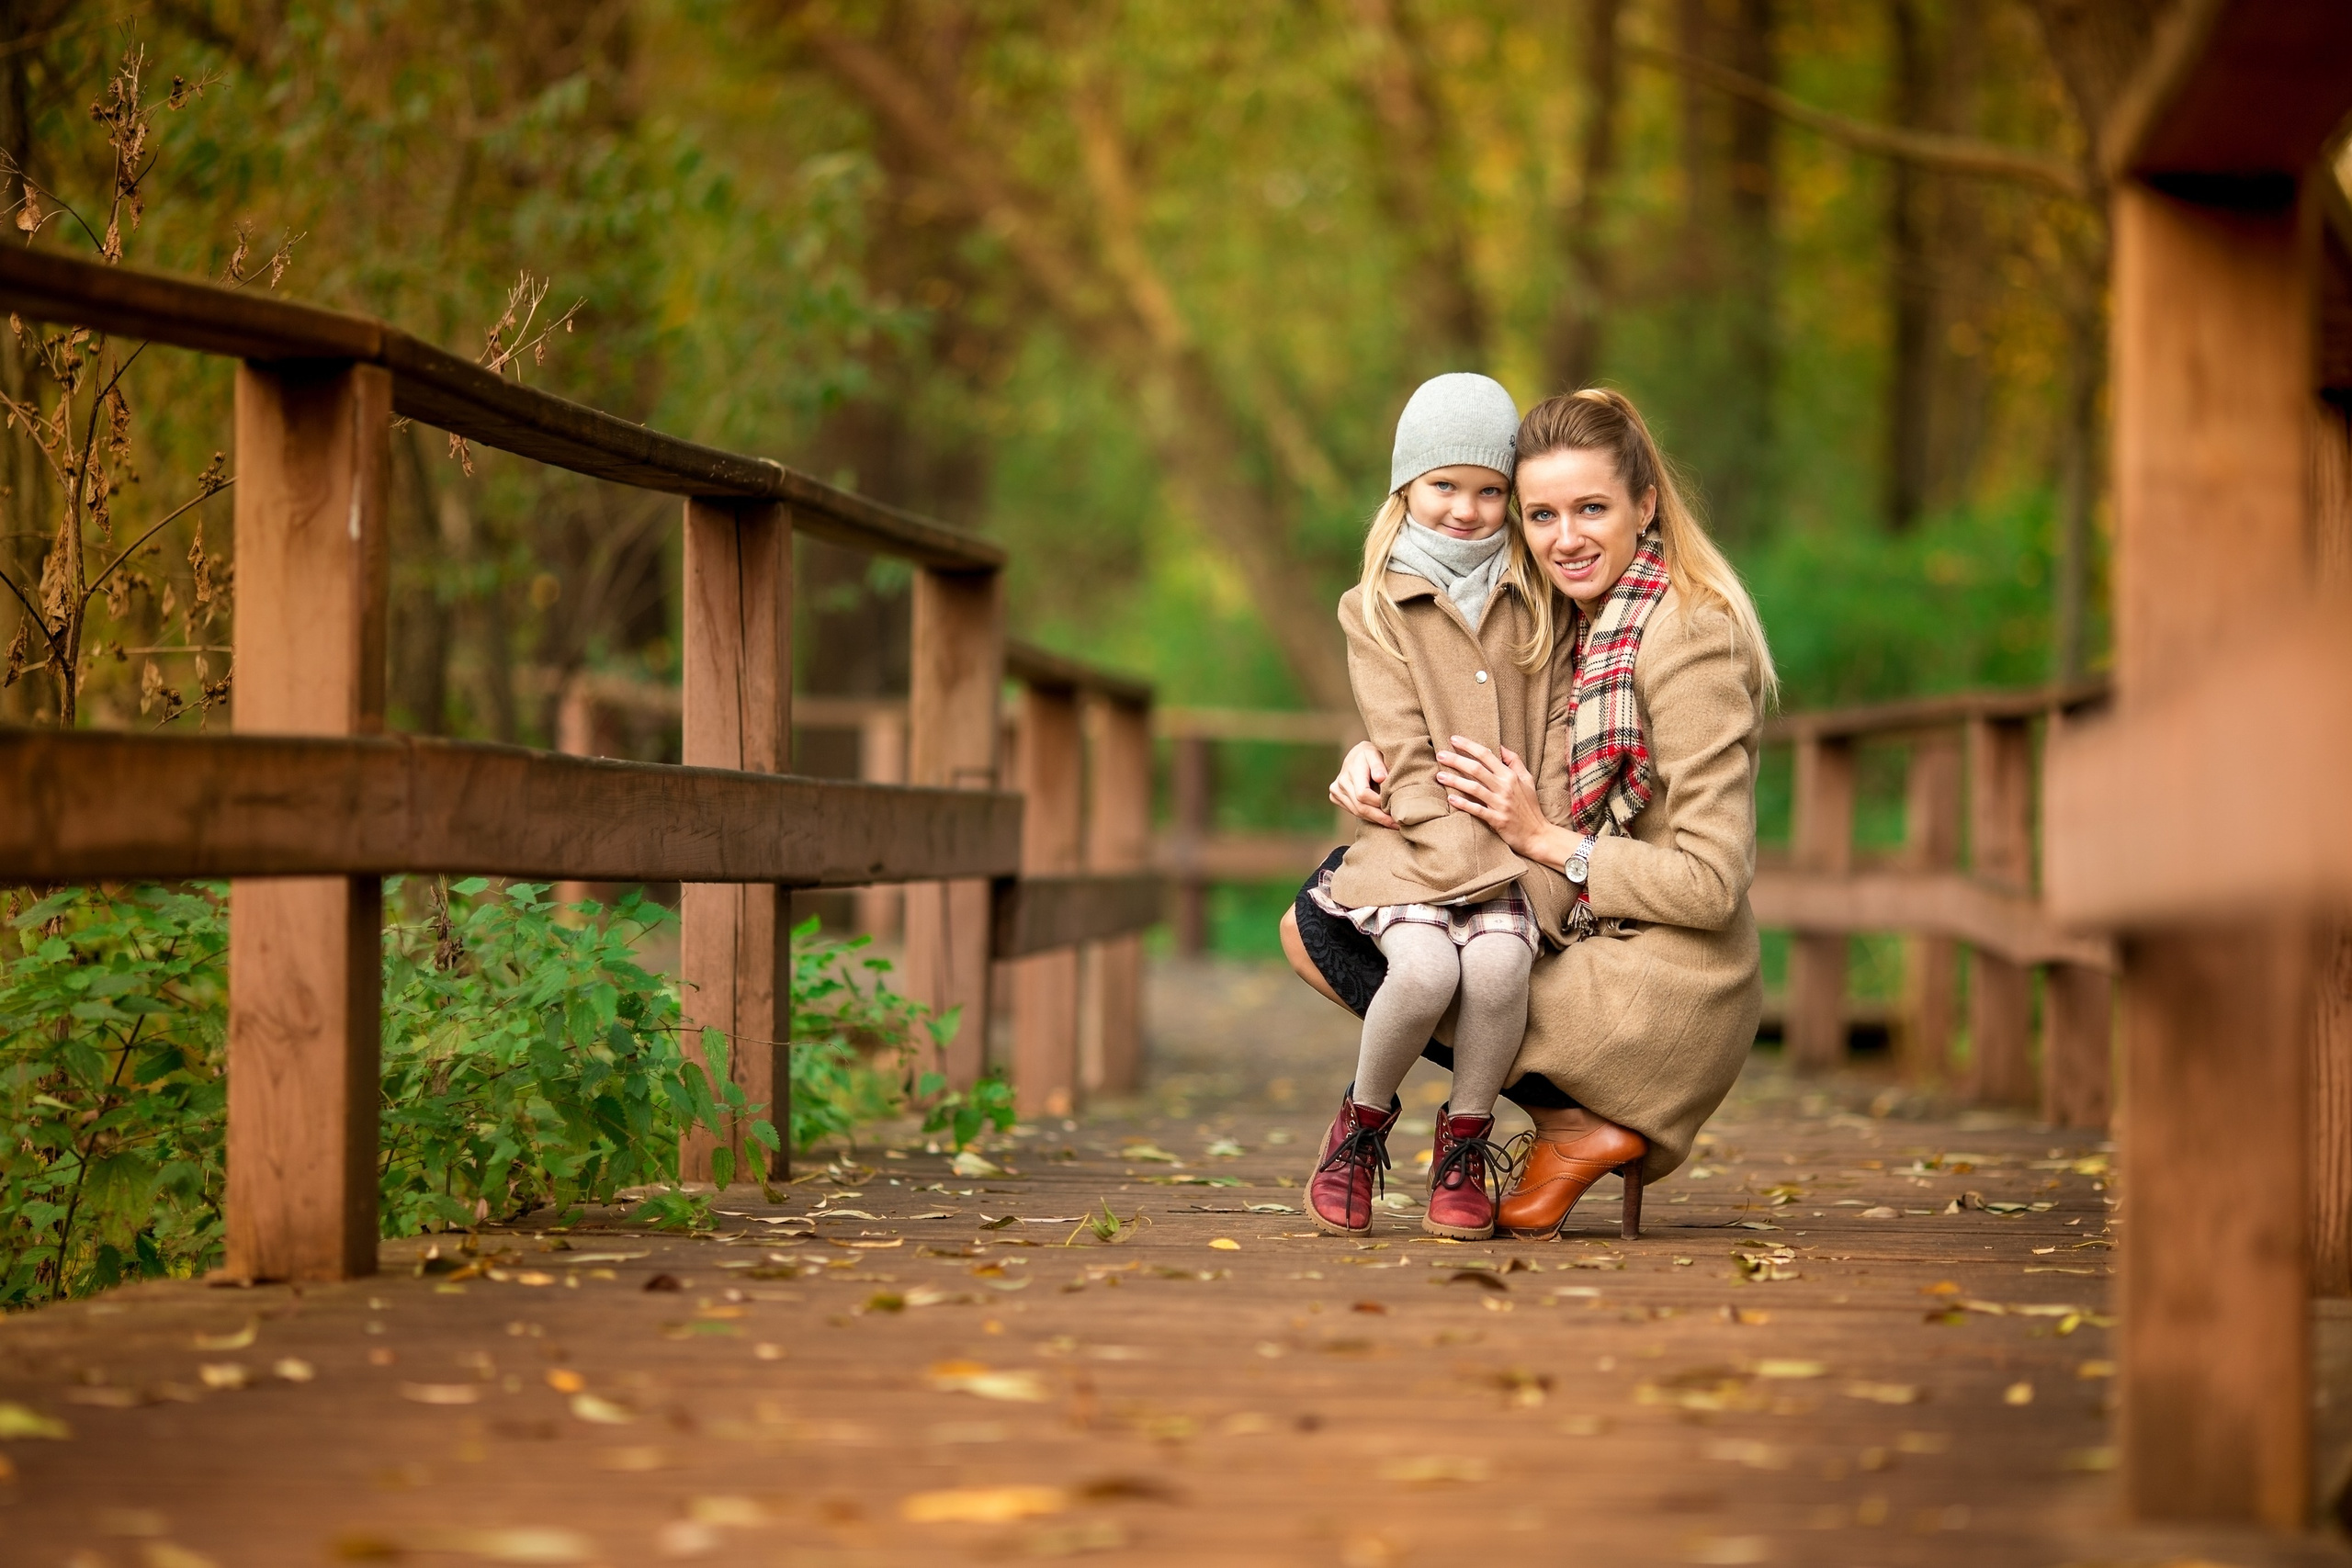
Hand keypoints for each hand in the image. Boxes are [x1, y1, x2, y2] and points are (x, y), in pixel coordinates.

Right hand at [1328, 740, 1396, 828]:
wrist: (1356, 754)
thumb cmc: (1371, 754)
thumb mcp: (1376, 753)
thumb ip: (1378, 765)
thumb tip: (1381, 778)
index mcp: (1351, 771)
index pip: (1363, 794)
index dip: (1379, 804)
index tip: (1394, 809)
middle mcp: (1340, 782)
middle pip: (1360, 807)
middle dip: (1379, 817)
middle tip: (1396, 824)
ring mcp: (1336, 790)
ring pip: (1357, 812)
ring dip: (1375, 819)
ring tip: (1391, 823)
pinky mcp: (1335, 796)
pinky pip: (1353, 811)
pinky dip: (1367, 816)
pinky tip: (1379, 817)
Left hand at [1435, 735, 1576, 866]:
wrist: (1537, 834)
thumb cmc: (1530, 806)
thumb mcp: (1527, 780)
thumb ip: (1515, 762)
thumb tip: (1500, 746)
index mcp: (1510, 776)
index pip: (1487, 755)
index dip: (1469, 746)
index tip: (1453, 739)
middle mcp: (1505, 787)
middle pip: (1477, 769)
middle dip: (1456, 760)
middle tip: (1440, 754)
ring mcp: (1501, 803)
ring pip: (1474, 788)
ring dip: (1455, 781)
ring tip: (1439, 776)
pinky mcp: (1497, 820)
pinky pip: (1477, 810)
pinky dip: (1463, 804)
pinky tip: (1450, 799)